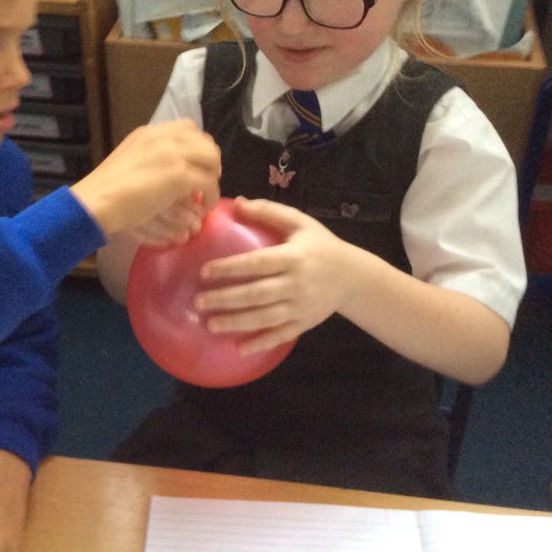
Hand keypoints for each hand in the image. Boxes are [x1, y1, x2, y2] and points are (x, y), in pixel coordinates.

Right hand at [70, 119, 220, 236]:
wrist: (97, 201)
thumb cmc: (106, 190)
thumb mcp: (128, 162)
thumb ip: (148, 158)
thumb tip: (165, 170)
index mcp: (149, 132)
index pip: (187, 127)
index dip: (197, 146)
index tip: (196, 165)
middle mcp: (163, 137)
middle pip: (204, 141)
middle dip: (209, 162)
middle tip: (205, 181)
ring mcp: (173, 154)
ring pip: (212, 158)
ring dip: (213, 177)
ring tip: (206, 195)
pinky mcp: (180, 174)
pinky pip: (209, 182)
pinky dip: (212, 195)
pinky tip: (205, 206)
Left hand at [192, 197, 357, 353]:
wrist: (353, 276)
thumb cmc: (320, 246)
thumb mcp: (300, 223)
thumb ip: (269, 212)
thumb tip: (236, 202)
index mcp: (293, 257)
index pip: (257, 263)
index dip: (230, 268)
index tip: (205, 272)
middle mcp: (296, 283)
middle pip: (257, 294)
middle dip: (226, 299)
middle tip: (199, 302)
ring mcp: (301, 306)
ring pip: (266, 317)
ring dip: (237, 322)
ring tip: (210, 324)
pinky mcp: (304, 323)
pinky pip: (280, 335)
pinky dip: (261, 343)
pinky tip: (239, 348)